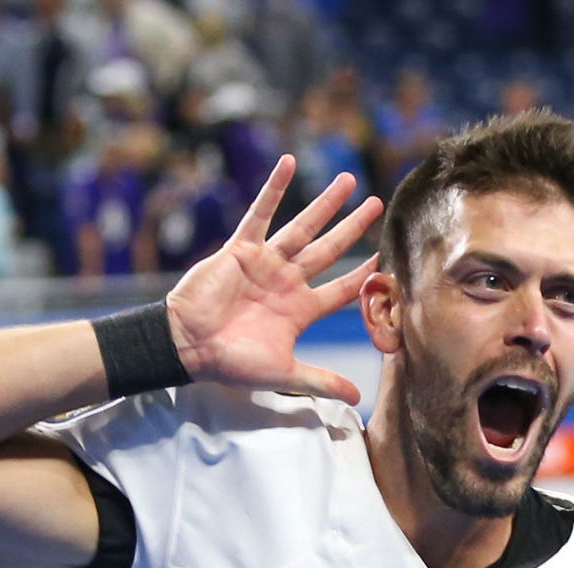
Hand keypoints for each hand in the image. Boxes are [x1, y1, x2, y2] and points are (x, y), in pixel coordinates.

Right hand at [163, 155, 382, 404]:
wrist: (188, 346)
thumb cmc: (231, 363)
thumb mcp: (283, 373)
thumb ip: (320, 380)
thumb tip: (357, 399)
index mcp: (299, 310)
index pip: (340, 290)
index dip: (363, 276)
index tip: (385, 260)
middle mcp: (286, 282)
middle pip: (329, 250)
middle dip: (353, 228)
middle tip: (377, 206)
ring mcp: (265, 263)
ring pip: (302, 227)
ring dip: (325, 204)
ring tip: (348, 181)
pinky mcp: (241, 249)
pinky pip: (261, 213)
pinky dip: (274, 189)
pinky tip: (288, 163)